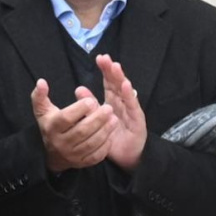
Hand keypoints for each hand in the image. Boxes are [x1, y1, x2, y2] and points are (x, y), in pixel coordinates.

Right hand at [30, 78, 116, 172]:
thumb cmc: (50, 125)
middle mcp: (61, 143)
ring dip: (105, 131)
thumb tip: (41, 82)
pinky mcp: (82, 163)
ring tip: (114, 119)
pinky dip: (105, 145)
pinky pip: (96, 156)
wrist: (51, 154)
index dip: (80, 109)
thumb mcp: (42, 110)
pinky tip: (110, 134)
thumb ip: (40, 95)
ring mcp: (72, 155)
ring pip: (91, 144)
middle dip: (97, 119)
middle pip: (82, 131)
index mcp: (52, 128)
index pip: (66, 118)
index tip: (91, 101)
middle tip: (109, 108)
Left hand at [96, 54, 146, 171]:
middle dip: (112, 70)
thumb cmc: (111, 137)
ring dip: (120, 79)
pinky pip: (133, 107)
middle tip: (105, 58)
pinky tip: (125, 86)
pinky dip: (129, 95)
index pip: (109, 83)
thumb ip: (90, 105)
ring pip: (125, 92)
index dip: (105, 71)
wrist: (125, 157)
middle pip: (117, 84)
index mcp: (113, 102)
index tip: (99, 58)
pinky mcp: (137, 120)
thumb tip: (78, 89)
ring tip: (115, 67)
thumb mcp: (97, 120)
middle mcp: (123, 103)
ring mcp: (131, 110)